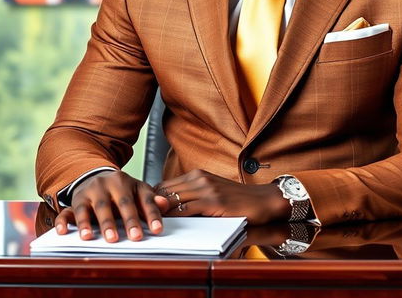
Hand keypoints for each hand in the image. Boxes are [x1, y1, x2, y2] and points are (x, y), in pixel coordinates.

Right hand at [54, 170, 169, 241]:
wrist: (94, 175)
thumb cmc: (120, 190)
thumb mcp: (137, 191)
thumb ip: (150, 200)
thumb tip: (165, 204)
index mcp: (129, 182)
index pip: (144, 198)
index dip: (152, 214)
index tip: (158, 230)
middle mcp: (111, 184)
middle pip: (121, 203)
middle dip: (129, 220)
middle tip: (135, 237)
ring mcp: (92, 191)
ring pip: (97, 207)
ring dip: (103, 223)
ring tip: (109, 238)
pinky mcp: (76, 200)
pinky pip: (67, 211)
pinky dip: (64, 222)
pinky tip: (64, 232)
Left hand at [155, 169, 290, 224]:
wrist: (262, 200)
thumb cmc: (236, 200)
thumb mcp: (211, 194)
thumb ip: (192, 198)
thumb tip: (166, 208)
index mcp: (197, 175)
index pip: (164, 186)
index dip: (151, 199)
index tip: (143, 212)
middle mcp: (199, 178)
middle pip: (164, 191)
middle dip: (150, 206)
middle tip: (140, 220)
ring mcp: (206, 188)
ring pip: (172, 200)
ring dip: (159, 213)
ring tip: (147, 224)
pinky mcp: (213, 201)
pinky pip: (187, 210)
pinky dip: (174, 218)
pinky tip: (168, 226)